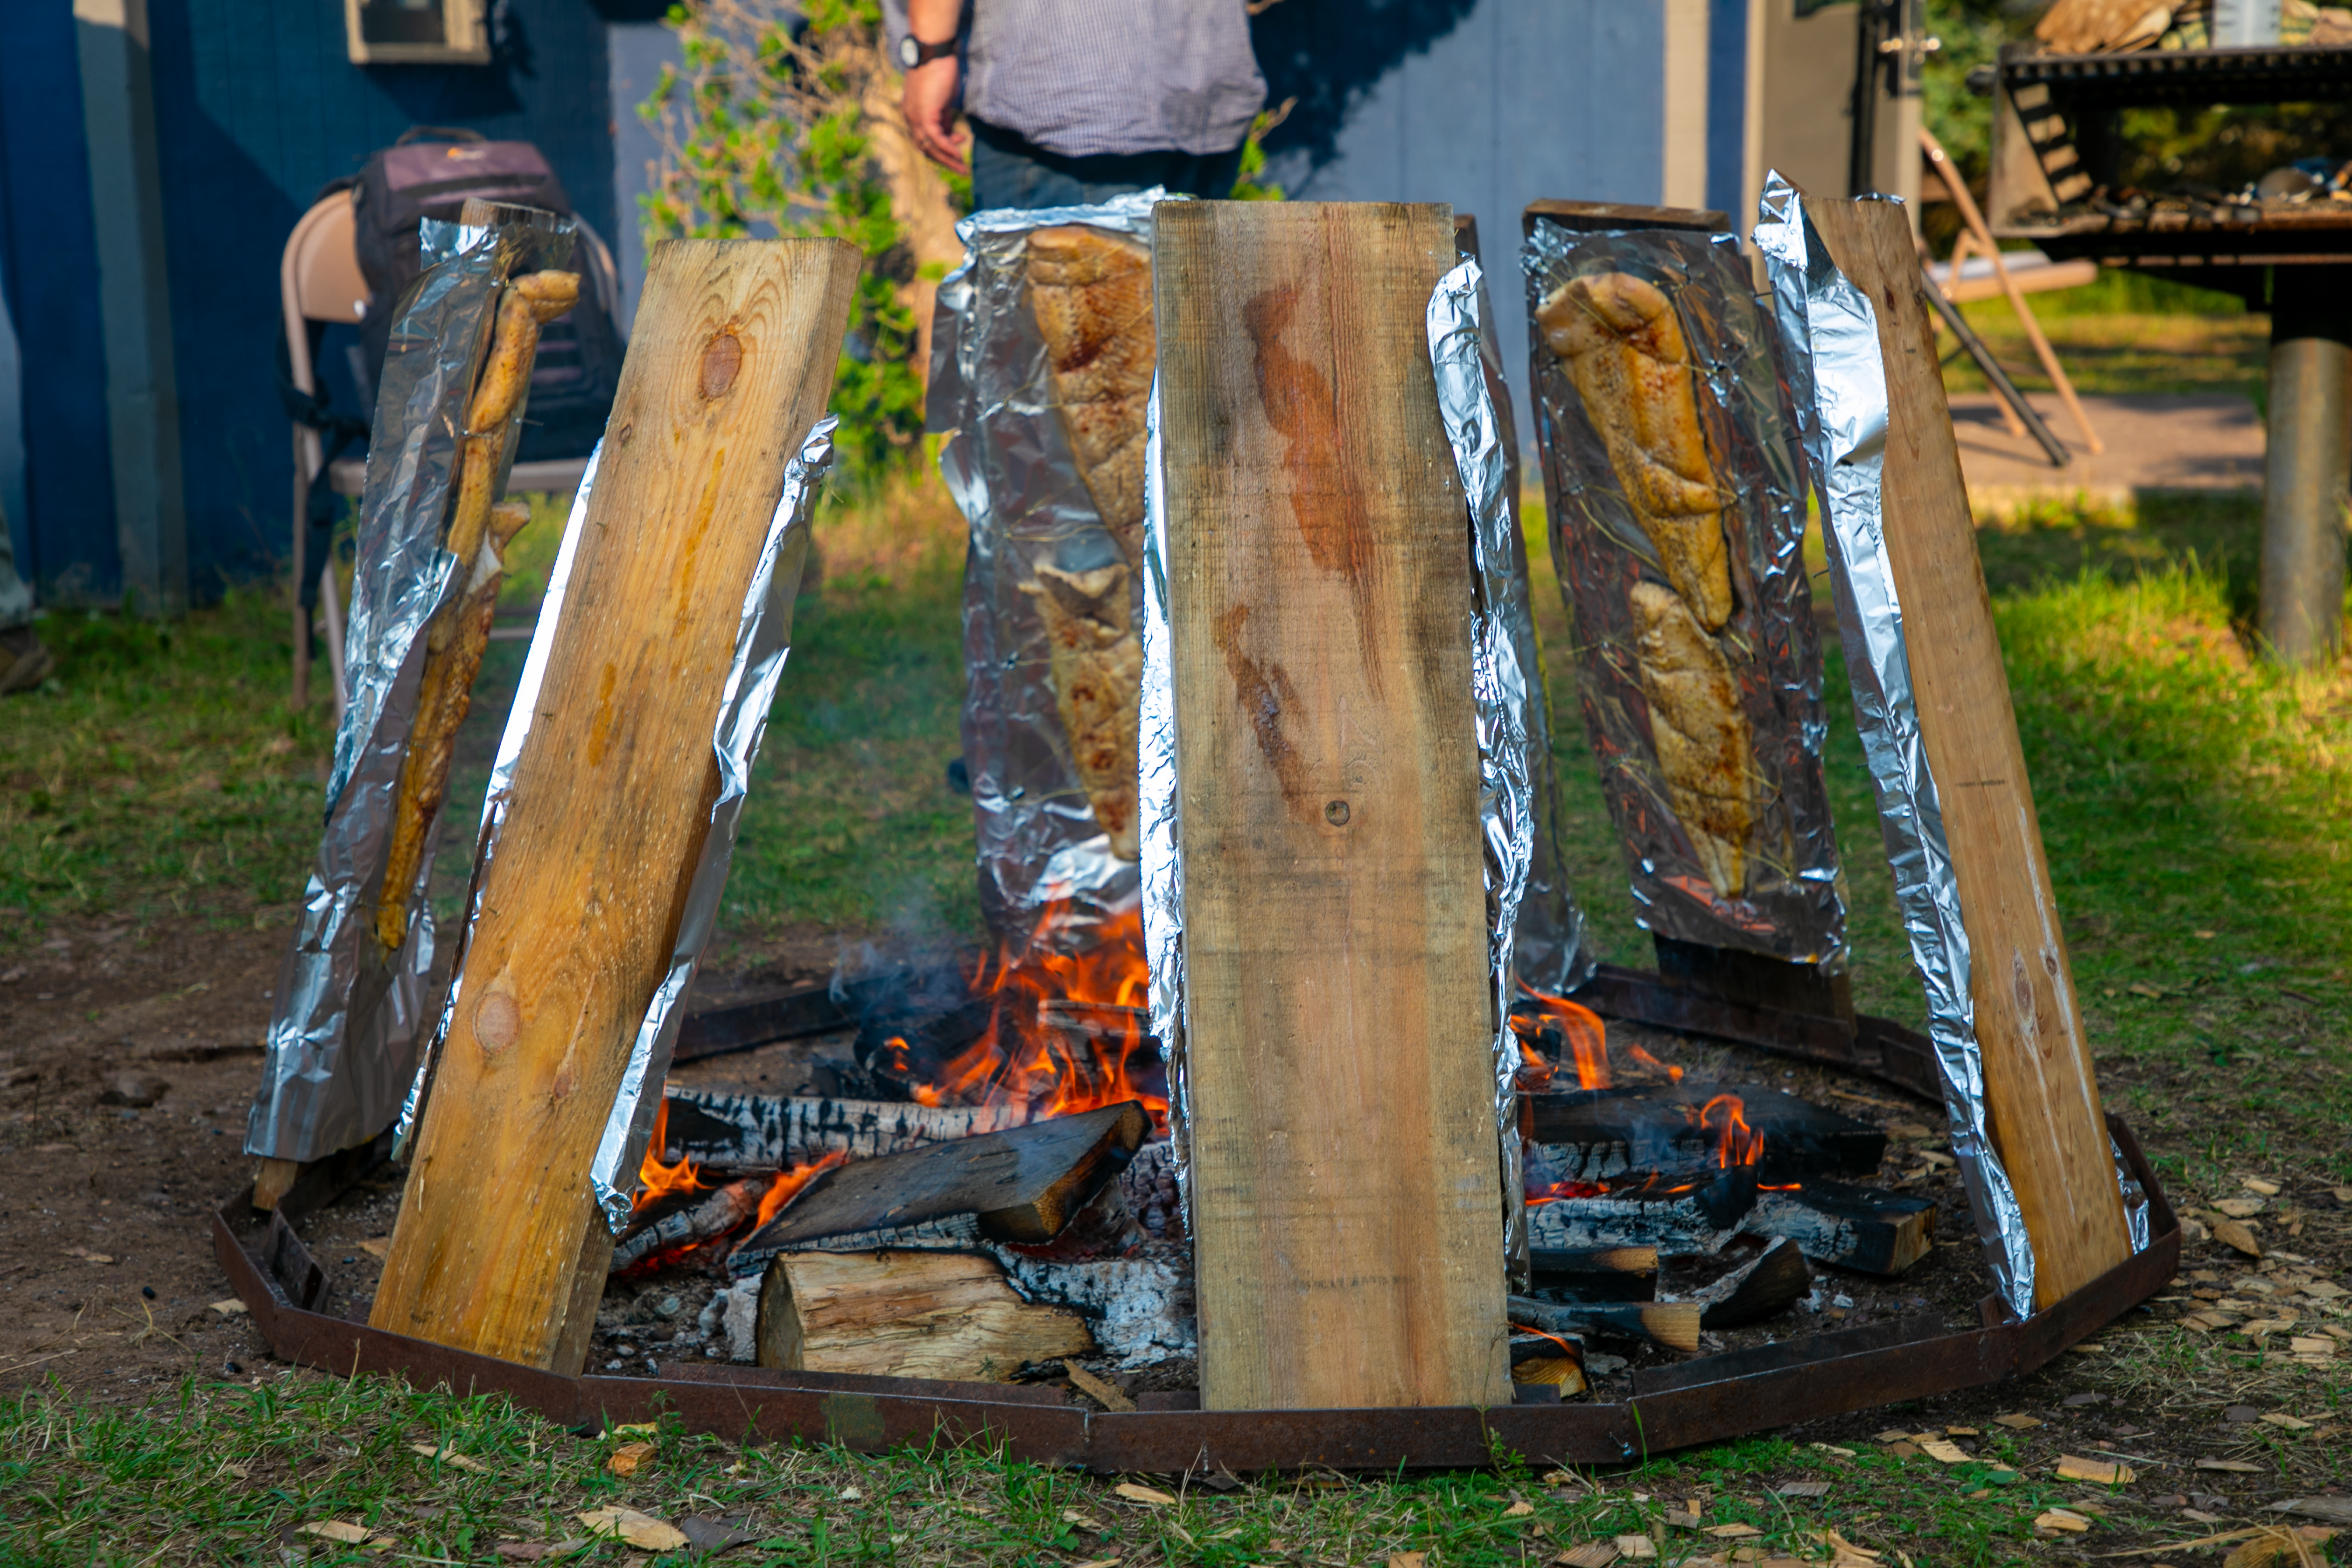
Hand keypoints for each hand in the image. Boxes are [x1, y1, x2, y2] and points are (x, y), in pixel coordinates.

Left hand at [903, 56, 969, 174]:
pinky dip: (947, 148)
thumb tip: (949, 130)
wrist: (932, 51)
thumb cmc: (939, 68)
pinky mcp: (924, 114)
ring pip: (929, 147)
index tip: (958, 144)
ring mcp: (915, 116)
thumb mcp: (941, 98)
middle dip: (943, 160)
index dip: (941, 147)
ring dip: (947, 159)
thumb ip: (942, 116)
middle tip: (960, 168)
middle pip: (925, 147)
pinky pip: (935, 139)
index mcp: (912, 112)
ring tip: (962, 167)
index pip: (924, 138)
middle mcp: (910, 116)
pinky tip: (959, 154)